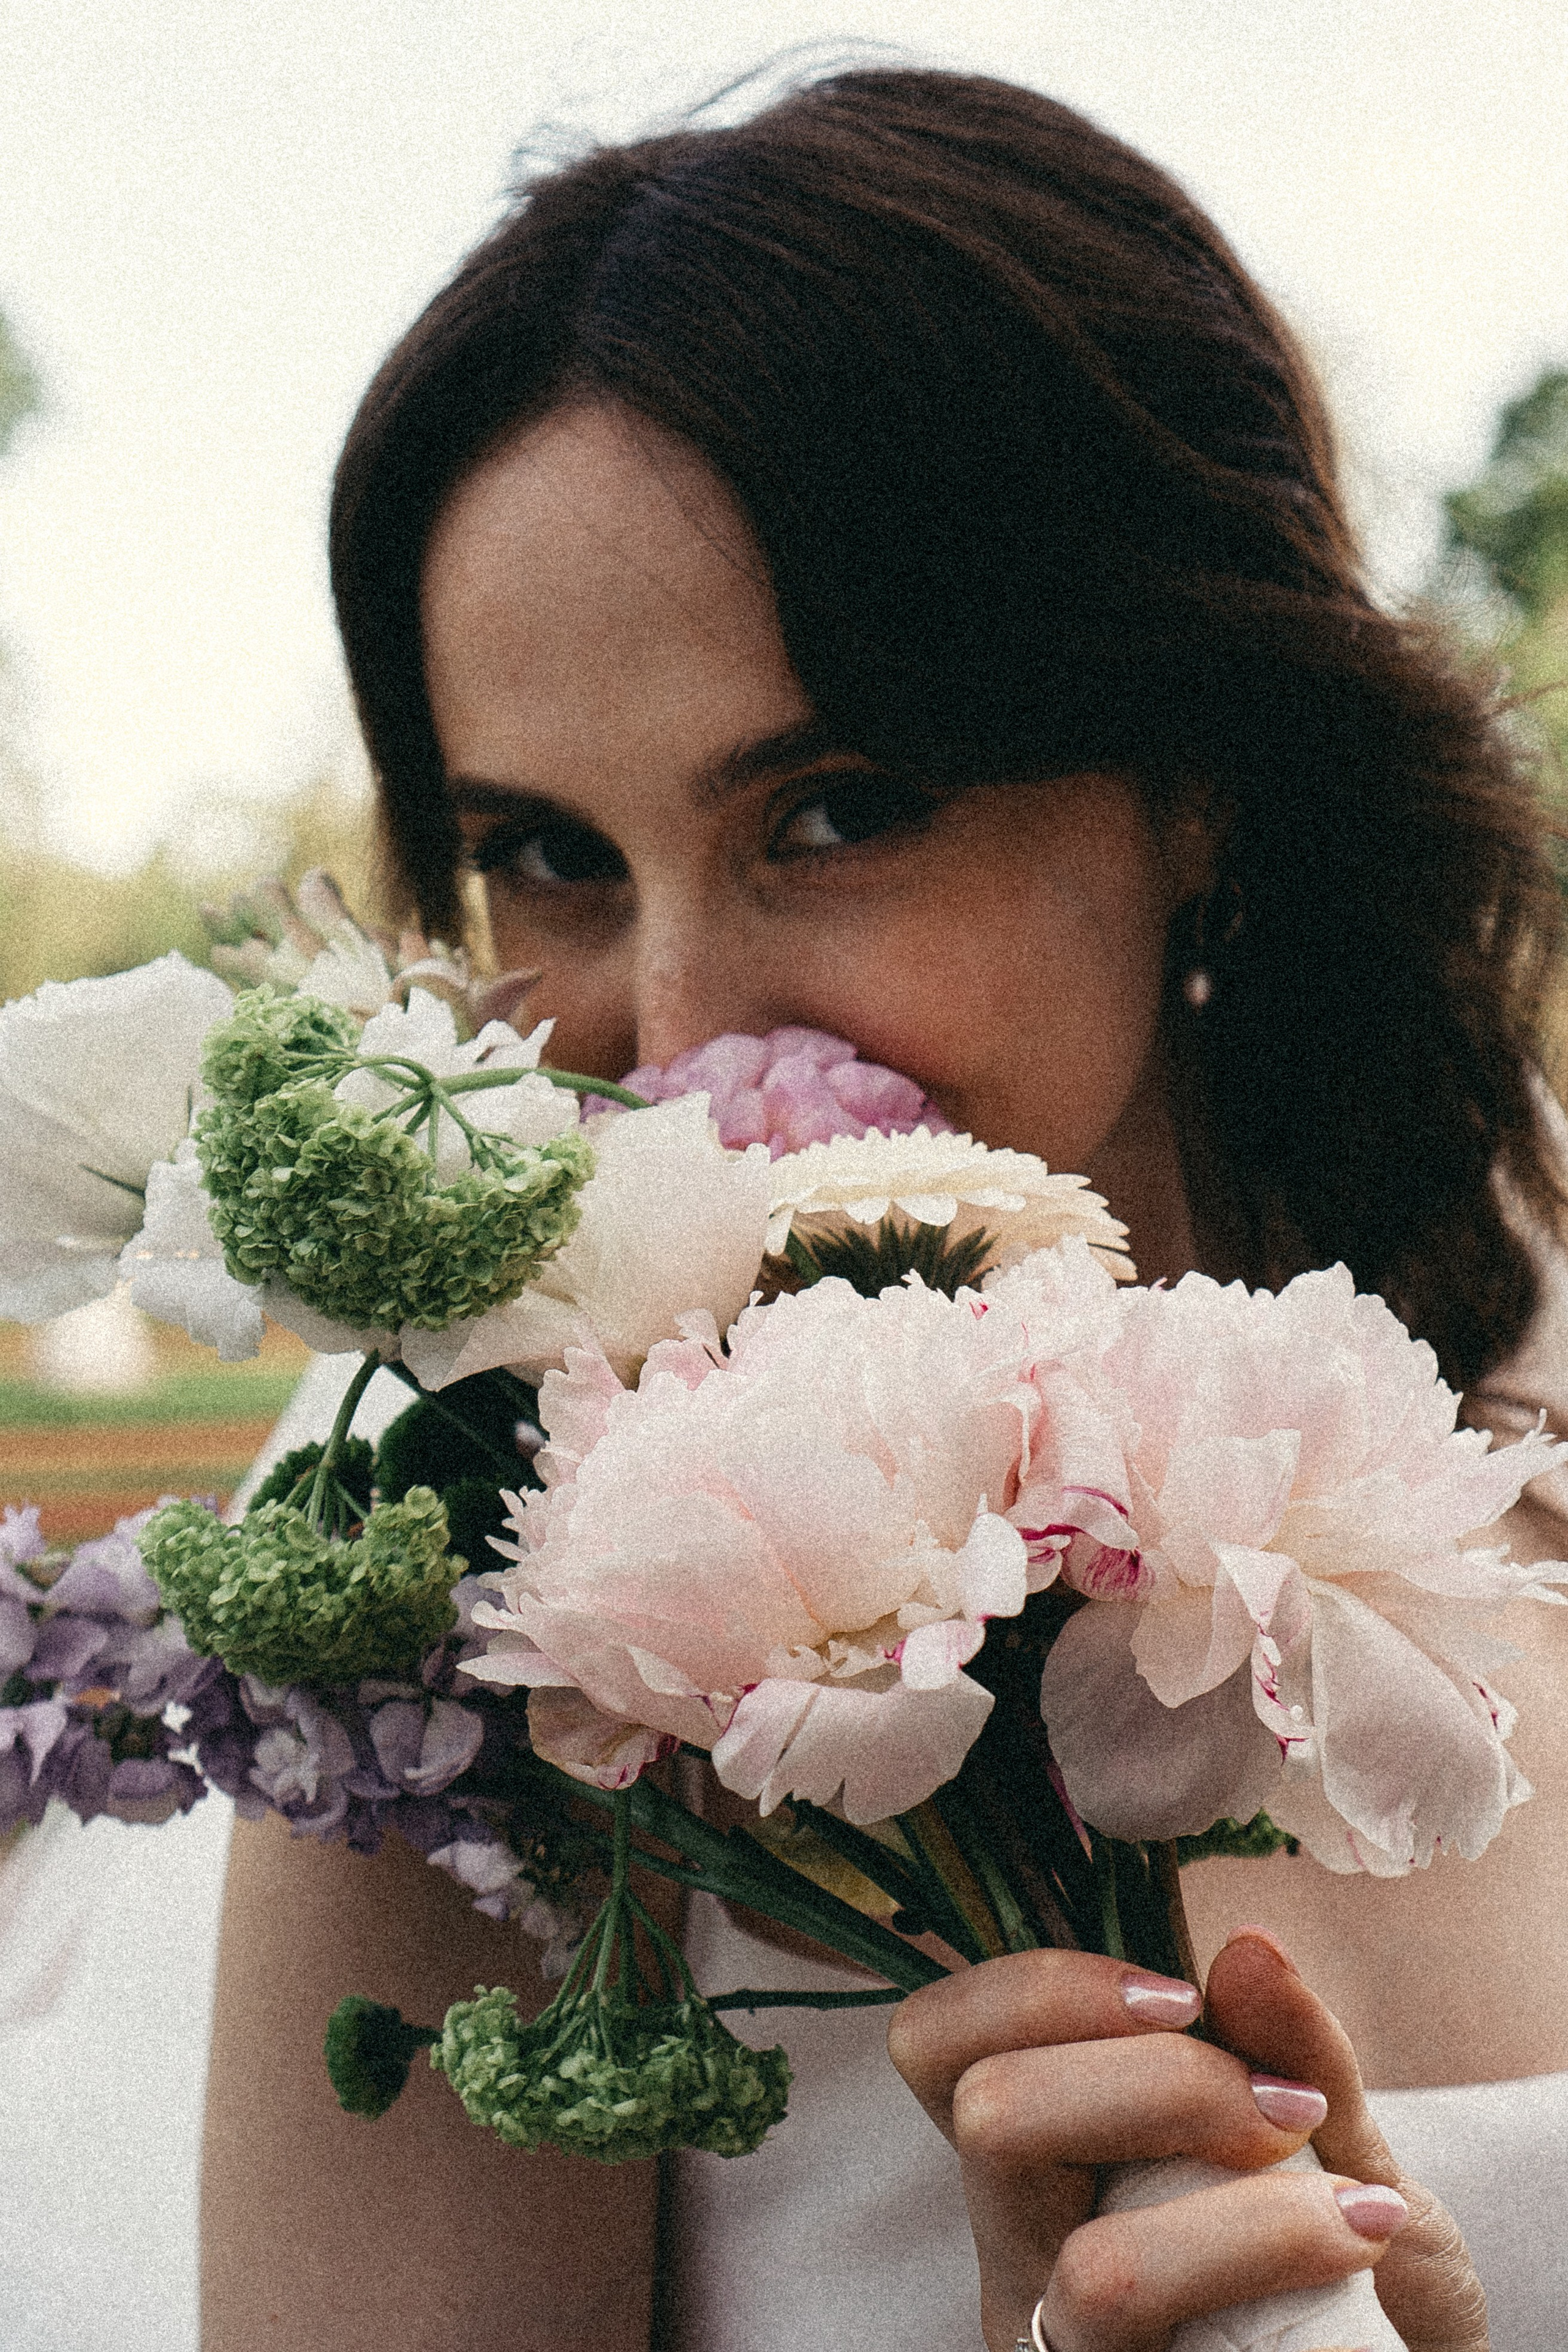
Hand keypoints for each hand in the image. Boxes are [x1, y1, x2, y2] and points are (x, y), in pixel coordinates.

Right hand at [886, 1926, 1487, 2351]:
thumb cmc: (1371, 2286)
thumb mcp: (1336, 2147)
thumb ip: (1292, 2052)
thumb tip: (1246, 1943)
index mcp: (1040, 2165)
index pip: (937, 2043)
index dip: (1034, 1989)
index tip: (1181, 1996)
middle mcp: (1025, 2258)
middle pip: (991, 2118)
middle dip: (1158, 2082)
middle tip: (1285, 2109)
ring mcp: (1066, 2351)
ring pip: (1099, 2269)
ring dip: (1249, 2219)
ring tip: (1354, 2212)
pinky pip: (1170, 2339)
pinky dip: (1279, 2272)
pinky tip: (1359, 2258)